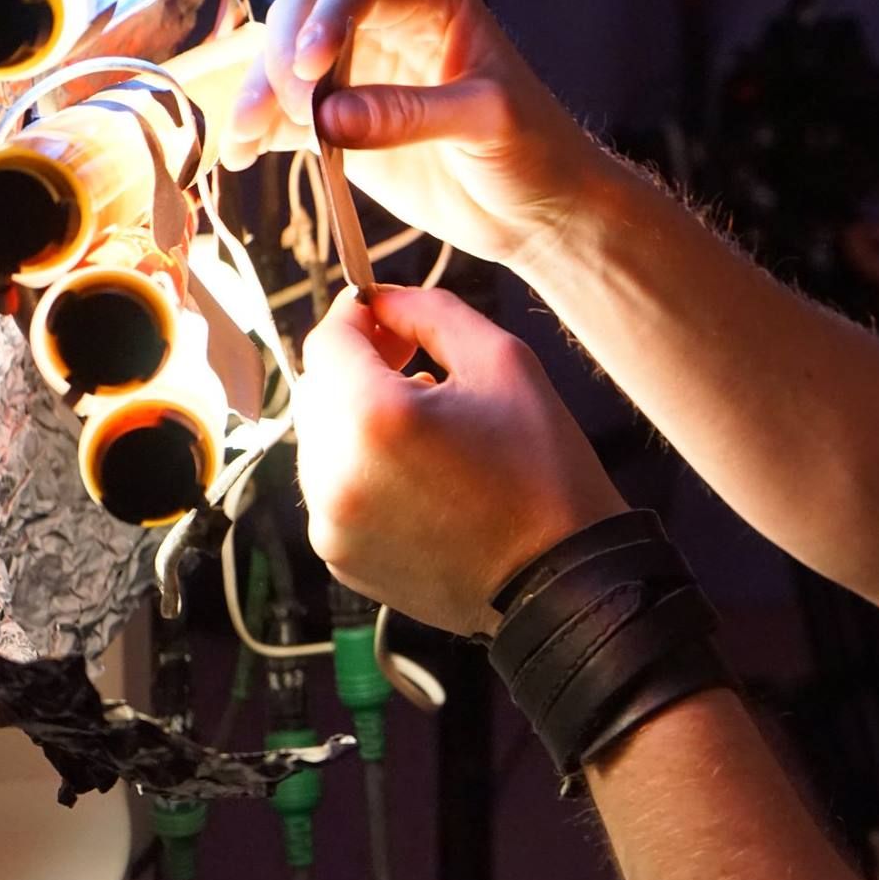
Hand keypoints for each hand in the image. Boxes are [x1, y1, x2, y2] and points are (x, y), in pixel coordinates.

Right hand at [220, 0, 601, 271]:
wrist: (537, 211)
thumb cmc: (534, 149)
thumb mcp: (487, 122)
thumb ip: (411, 114)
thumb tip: (330, 116)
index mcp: (432, 3)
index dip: (326, 19)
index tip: (311, 66)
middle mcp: (385, 27)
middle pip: (303, 18)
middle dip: (283, 60)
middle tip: (294, 114)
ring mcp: (356, 75)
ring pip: (281, 65)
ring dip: (258, 96)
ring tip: (247, 138)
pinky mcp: (338, 124)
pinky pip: (285, 118)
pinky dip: (259, 133)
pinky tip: (242, 157)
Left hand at [292, 286, 628, 635]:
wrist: (561, 578)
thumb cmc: (543, 469)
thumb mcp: (504, 362)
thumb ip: (431, 311)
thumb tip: (379, 301)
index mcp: (374, 417)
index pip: (327, 340)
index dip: (357, 316)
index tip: (389, 315)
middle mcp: (335, 474)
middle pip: (317, 390)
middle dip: (359, 369)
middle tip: (418, 366)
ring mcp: (331, 523)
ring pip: (320, 441)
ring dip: (359, 421)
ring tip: (428, 429)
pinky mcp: (339, 556)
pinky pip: (333, 490)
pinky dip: (363, 471)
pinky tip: (422, 476)